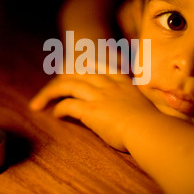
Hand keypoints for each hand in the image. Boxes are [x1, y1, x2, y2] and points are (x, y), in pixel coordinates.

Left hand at [29, 73, 158, 151]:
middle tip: (51, 87)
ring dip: (50, 93)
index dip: (85, 64)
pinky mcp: (90, 110)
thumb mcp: (146, 106)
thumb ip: (136, 101)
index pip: (99, 66)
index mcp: (122, 81)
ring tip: (39, 103)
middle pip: (77, 73)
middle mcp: (108, 84)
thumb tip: (138, 106)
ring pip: (67, 85)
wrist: (151, 129)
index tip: (76, 64)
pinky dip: (59, 108)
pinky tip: (55, 115)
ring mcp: (98, 95)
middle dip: (61, 78)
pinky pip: (68, 105)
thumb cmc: (154, 123)